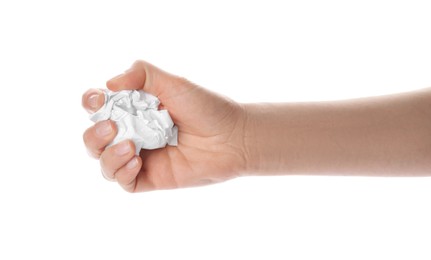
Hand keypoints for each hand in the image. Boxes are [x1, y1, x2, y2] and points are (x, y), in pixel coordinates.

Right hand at [82, 60, 246, 191]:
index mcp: (136, 109)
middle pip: (95, 138)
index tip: (97, 100)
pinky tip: (137, 161)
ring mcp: (142, 156)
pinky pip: (123, 182)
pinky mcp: (151, 177)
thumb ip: (142, 74)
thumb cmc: (207, 108)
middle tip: (112, 127)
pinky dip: (122, 172)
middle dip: (95, 134)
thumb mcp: (174, 83)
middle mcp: (134, 133)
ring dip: (108, 154)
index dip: (91, 103)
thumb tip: (109, 84)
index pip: (100, 107)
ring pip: (104, 162)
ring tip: (131, 146)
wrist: (233, 137)